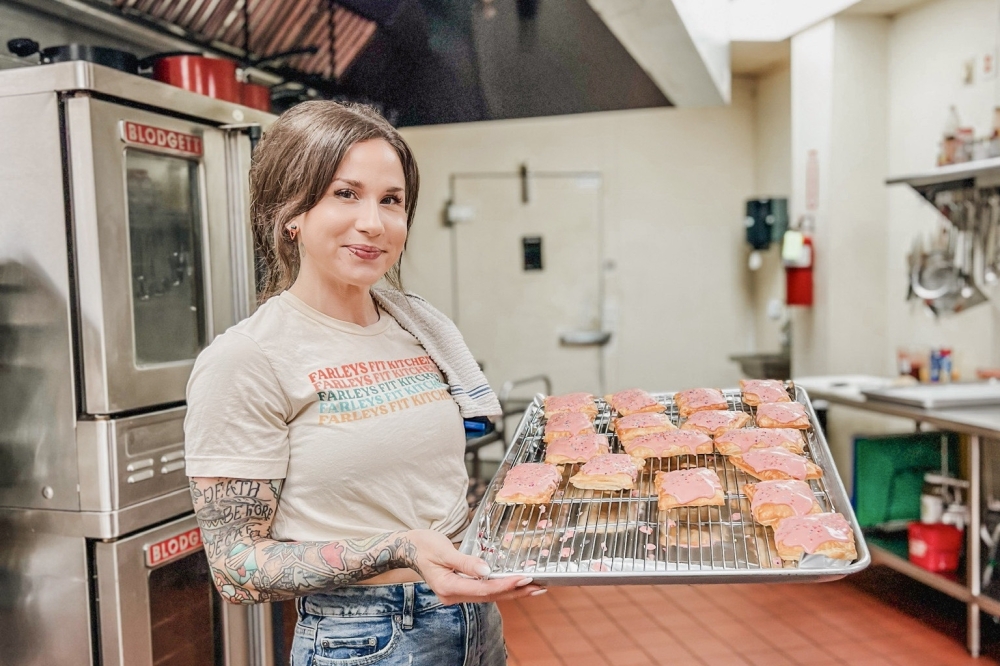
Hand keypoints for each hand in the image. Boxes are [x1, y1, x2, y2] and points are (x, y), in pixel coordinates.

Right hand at [404, 529, 544, 603]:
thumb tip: (487, 569)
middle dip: (515, 592)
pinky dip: (501, 588)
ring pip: (489, 596)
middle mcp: (453, 595)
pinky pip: (484, 591)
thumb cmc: (423, 545)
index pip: (483, 589)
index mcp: (448, 586)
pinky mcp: (460, 588)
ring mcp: (456, 594)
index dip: (505, 584)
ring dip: (512, 592)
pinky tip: (514, 585)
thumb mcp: (443, 550)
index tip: (524, 578)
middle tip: (539, 587)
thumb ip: (465, 561)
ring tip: (534, 588)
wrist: (408, 548)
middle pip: (490, 596)